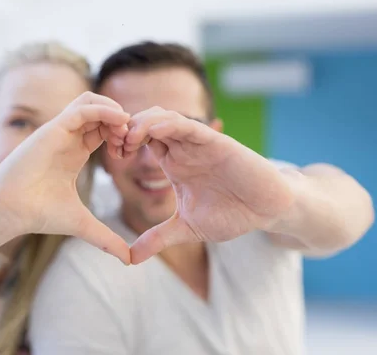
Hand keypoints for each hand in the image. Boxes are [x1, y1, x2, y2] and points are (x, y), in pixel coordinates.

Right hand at [0, 92, 130, 263]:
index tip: (130, 154)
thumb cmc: (39, 214)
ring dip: (114, 110)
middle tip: (132, 141)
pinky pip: (82, 108)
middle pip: (101, 112)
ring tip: (126, 130)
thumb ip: (106, 238)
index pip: (104, 130)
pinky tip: (120, 122)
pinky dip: (104, 110)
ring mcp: (59, 131)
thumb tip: (128, 260)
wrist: (10, 212)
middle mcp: (68, 138)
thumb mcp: (82, 224)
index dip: (121, 136)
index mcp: (74, 152)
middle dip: (121, 122)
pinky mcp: (52, 129)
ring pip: (91, 102)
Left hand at [122, 107, 294, 263]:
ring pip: (164, 117)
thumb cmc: (231, 214)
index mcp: (173, 162)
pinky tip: (155, 131)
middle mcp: (183, 148)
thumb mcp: (186, 228)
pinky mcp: (217, 142)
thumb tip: (131, 258)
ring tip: (127, 140)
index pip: (140, 140)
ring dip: (142, 123)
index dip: (122, 143)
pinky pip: (189, 126)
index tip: (110, 157)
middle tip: (113, 146)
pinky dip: (170, 125)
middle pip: (146, 122)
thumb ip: (158, 238)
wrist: (266, 211)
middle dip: (126, 129)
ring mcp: (198, 143)